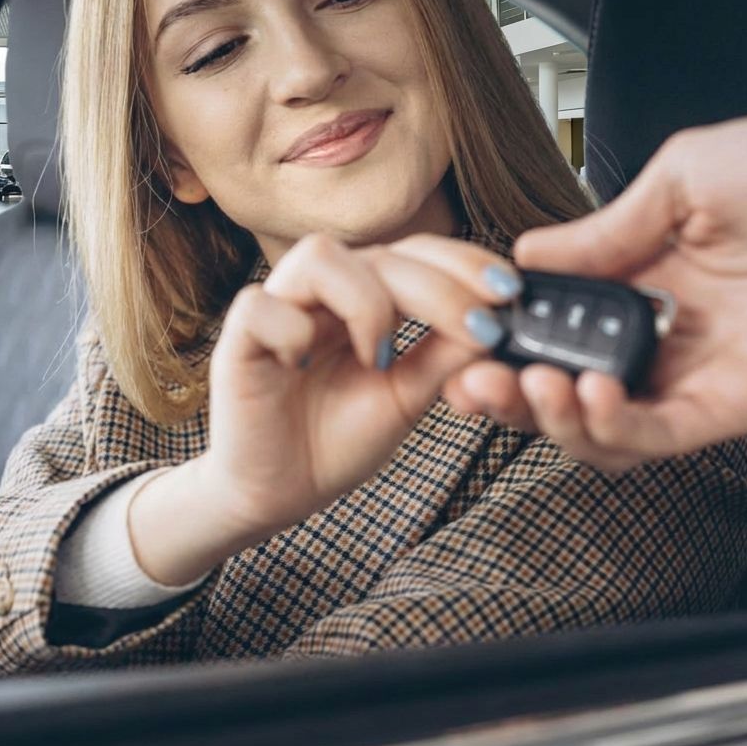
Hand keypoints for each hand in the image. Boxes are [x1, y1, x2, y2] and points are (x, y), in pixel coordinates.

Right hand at [200, 232, 517, 535]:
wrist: (278, 492)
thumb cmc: (336, 440)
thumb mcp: (407, 397)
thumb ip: (445, 356)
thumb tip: (498, 320)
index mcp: (364, 297)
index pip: (416, 253)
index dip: (461, 262)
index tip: (508, 292)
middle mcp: (323, 293)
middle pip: (380, 253)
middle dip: (437, 287)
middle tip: (476, 327)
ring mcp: (278, 308)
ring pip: (320, 257)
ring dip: (365, 301)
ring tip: (379, 356)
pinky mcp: (238, 338)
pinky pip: (262, 306)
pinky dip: (293, 331)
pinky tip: (305, 365)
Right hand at [444, 115, 746, 471]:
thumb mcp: (689, 174)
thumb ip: (604, 227)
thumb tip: (530, 255)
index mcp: (643, 276)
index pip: (555, 322)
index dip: (504, 335)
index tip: (467, 332)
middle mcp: (660, 333)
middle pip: (563, 385)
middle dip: (506, 394)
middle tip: (472, 384)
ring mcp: (693, 376)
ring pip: (599, 428)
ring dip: (550, 418)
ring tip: (530, 386)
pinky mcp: (730, 409)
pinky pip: (655, 438)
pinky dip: (613, 428)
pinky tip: (591, 395)